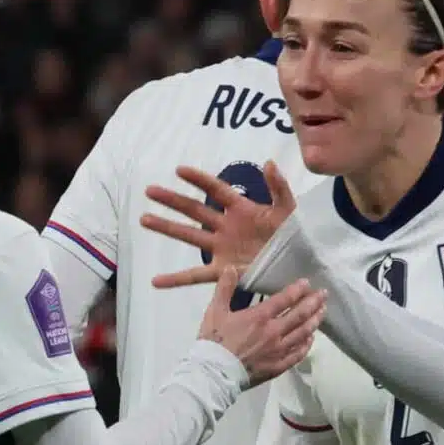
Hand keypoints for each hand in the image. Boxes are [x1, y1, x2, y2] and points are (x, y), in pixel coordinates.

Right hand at [145, 162, 297, 289]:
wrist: (299, 265)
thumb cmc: (295, 235)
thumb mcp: (288, 209)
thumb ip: (279, 187)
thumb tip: (268, 162)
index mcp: (241, 209)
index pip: (216, 190)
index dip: (199, 180)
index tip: (179, 170)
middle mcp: (226, 227)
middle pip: (194, 210)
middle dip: (172, 200)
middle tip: (150, 191)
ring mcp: (221, 249)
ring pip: (188, 237)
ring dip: (167, 227)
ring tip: (144, 219)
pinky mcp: (222, 271)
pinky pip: (195, 276)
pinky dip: (175, 280)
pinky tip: (156, 282)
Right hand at [199, 269, 324, 382]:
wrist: (214, 373)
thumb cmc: (213, 342)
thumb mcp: (215, 311)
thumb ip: (224, 288)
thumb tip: (231, 268)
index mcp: (260, 317)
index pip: (284, 299)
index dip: (298, 289)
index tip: (307, 283)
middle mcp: (274, 332)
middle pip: (299, 315)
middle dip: (313, 302)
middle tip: (324, 294)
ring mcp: (278, 350)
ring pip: (302, 333)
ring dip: (314, 321)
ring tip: (323, 312)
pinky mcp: (278, 366)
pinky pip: (297, 355)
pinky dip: (306, 345)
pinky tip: (311, 339)